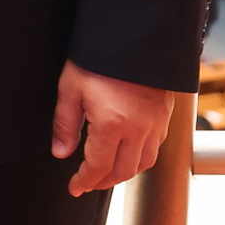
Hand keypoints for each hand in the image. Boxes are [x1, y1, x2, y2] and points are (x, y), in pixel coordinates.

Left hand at [53, 62, 173, 194]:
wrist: (133, 37)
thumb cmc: (99, 59)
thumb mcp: (71, 88)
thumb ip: (65, 124)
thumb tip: (60, 152)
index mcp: (113, 124)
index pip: (99, 167)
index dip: (85, 181)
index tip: (75, 187)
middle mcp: (139, 128)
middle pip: (124, 171)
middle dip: (104, 182)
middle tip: (88, 183)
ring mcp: (156, 123)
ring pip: (144, 163)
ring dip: (124, 173)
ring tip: (106, 173)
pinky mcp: (164, 116)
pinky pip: (156, 147)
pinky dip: (141, 157)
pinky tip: (128, 152)